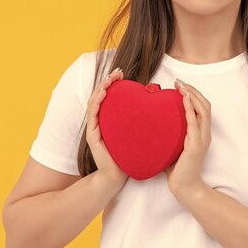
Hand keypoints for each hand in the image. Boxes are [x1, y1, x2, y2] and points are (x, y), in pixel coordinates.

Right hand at [86, 67, 128, 185]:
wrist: (118, 176)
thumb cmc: (129, 155)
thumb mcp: (135, 133)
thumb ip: (139, 119)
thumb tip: (155, 103)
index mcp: (108, 120)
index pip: (109, 97)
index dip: (113, 84)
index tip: (122, 74)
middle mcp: (99, 122)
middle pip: (99, 96)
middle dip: (107, 81)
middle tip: (117, 72)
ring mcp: (94, 128)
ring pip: (94, 103)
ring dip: (100, 89)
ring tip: (109, 80)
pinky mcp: (92, 136)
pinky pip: (92, 116)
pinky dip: (97, 103)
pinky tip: (103, 94)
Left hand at [164, 78, 210, 195]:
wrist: (185, 188)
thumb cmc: (177, 170)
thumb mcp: (173, 147)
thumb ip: (169, 135)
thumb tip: (153, 123)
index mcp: (200, 134)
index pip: (202, 108)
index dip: (193, 94)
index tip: (180, 86)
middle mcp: (204, 134)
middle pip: (205, 105)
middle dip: (192, 90)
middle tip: (179, 81)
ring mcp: (202, 140)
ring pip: (203, 110)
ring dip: (192, 95)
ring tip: (181, 86)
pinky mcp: (196, 146)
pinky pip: (194, 123)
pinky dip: (190, 109)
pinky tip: (183, 100)